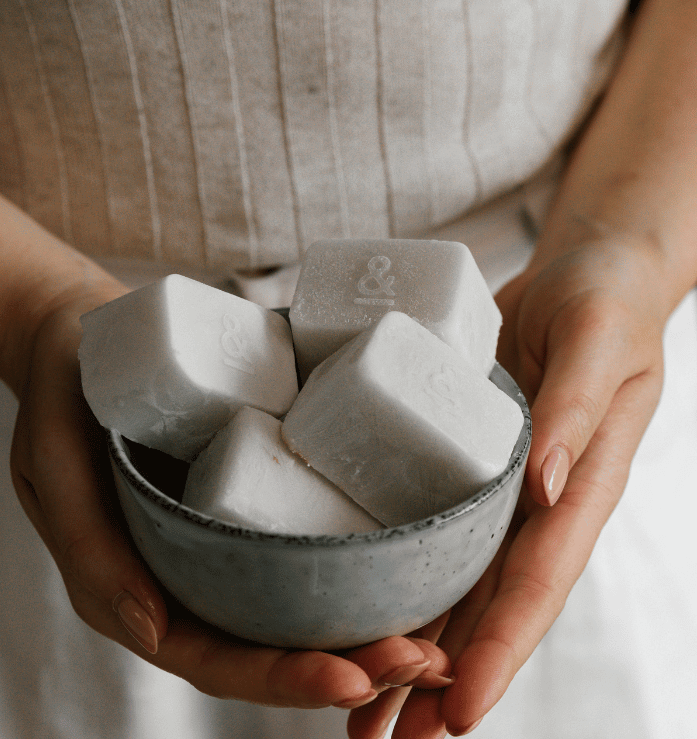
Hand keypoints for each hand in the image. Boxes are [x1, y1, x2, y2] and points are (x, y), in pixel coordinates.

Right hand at [8, 282, 452, 710]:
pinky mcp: (252, 480)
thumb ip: (90, 547)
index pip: (216, 658)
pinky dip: (354, 551)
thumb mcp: (52, 467)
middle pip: (272, 641)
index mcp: (143, 585)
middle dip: (348, 662)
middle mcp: (194, 568)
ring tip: (432, 633)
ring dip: (364, 620)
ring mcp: (228, 526)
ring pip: (298, 596)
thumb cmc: (60, 399)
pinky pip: (304, 525)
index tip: (353, 679)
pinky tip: (406, 551)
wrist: (82, 333)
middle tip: (422, 662)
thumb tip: (151, 632)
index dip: (282, 678)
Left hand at [385, 235, 669, 735]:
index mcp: (579, 487)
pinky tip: (362, 608)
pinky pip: (431, 525)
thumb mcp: (595, 342)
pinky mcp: (460, 459)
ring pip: (456, 582)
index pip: (537, 583)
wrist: (584, 271)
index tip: (459, 713)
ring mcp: (497, 487)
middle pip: (489, 606)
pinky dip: (402, 576)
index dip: (501, 650)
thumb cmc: (604, 302)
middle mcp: (536, 502)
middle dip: (444, 679)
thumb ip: (571, 411)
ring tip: (363, 712)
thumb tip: (543, 486)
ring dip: (413, 649)